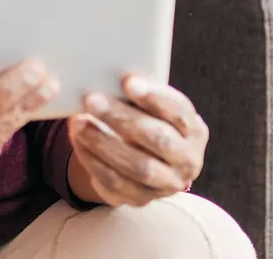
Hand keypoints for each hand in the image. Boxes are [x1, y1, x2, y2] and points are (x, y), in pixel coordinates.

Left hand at [67, 76, 208, 206]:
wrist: (144, 156)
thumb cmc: (145, 117)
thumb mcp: (148, 103)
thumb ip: (137, 91)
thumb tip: (108, 73)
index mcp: (193, 130)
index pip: (178, 112)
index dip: (154, 97)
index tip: (127, 82)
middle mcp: (187, 160)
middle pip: (158, 139)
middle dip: (122, 118)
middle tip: (91, 99)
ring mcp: (166, 185)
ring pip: (138, 166)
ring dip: (104, 142)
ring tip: (79, 122)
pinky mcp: (141, 198)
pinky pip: (116, 183)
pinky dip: (94, 160)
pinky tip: (79, 141)